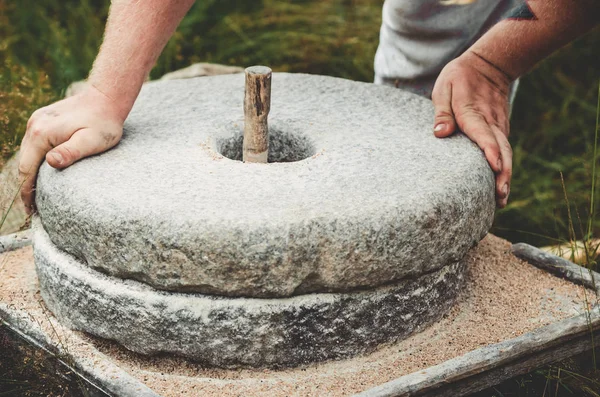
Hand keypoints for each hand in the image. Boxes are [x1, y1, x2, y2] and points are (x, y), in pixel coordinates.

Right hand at [19, 85, 125, 212]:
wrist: (106, 98)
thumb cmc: (104, 123)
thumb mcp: (92, 141)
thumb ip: (71, 152)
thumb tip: (50, 163)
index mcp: (42, 134)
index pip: (27, 170)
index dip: (27, 192)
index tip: (32, 211)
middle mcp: (34, 126)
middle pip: (23, 163)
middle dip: (26, 187)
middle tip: (34, 210)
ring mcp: (37, 121)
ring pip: (27, 154)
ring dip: (30, 175)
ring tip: (37, 196)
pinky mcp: (43, 120)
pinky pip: (34, 146)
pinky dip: (35, 161)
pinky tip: (43, 174)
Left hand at [432, 50, 512, 207]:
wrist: (489, 65)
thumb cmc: (460, 78)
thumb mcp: (444, 88)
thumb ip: (442, 112)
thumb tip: (440, 134)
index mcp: (472, 112)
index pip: (482, 134)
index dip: (489, 151)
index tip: (495, 168)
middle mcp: (490, 122)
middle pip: (501, 150)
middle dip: (502, 173)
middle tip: (499, 196)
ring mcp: (498, 127)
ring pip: (506, 153)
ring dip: (505, 175)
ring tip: (501, 199)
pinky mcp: (500, 130)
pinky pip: (504, 152)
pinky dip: (505, 168)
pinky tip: (500, 187)